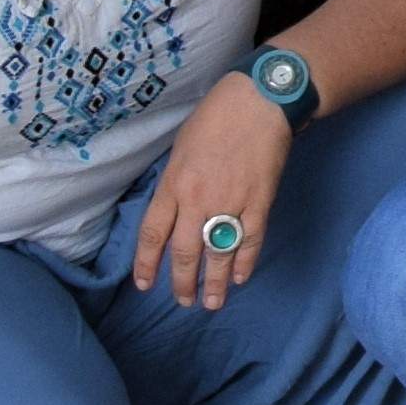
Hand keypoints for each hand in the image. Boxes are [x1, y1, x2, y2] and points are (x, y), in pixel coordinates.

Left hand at [127, 78, 291, 310]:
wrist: (258, 101)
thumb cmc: (216, 117)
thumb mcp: (181, 148)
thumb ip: (175, 182)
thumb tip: (175, 211)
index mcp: (173, 184)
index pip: (153, 234)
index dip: (148, 263)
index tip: (146, 284)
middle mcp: (198, 199)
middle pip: (185, 252)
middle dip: (182, 281)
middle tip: (183, 301)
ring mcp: (230, 202)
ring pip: (218, 252)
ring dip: (213, 282)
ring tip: (211, 303)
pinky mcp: (259, 201)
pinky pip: (250, 240)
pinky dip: (245, 262)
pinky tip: (239, 277)